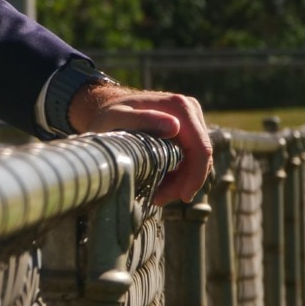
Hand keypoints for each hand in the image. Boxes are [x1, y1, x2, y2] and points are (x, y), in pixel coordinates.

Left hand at [67, 81, 211, 204]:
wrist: (104, 107)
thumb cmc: (107, 114)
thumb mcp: (118, 118)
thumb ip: (143, 120)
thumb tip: (175, 127)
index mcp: (180, 107)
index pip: (201, 148)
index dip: (195, 176)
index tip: (183, 196)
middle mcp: (190, 111)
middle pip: (200, 156)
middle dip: (184, 182)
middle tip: (160, 198)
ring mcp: (190, 120)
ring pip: (196, 160)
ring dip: (181, 180)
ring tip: (157, 194)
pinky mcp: (186, 130)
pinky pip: (190, 157)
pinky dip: (178, 173)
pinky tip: (160, 183)